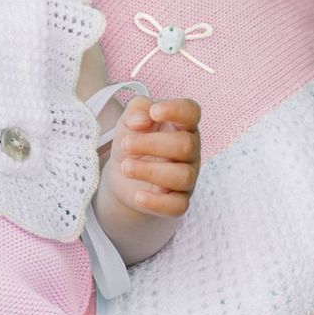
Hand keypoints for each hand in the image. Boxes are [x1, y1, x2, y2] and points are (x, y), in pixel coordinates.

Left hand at [106, 95, 201, 217]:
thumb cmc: (132, 140)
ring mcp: (186, 178)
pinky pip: (178, 206)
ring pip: (183, 176)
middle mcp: (189, 151)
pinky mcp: (177, 201)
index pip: (192, 112)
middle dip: (151, 144)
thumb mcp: (129, 120)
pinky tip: (138, 196)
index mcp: (181, 125)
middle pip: (185, 145)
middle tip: (125, 145)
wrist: (121, 173)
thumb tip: (142, 119)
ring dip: (149, 171)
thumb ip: (137, 109)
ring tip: (125, 167)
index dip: (177, 110)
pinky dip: (157, 202)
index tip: (154, 112)